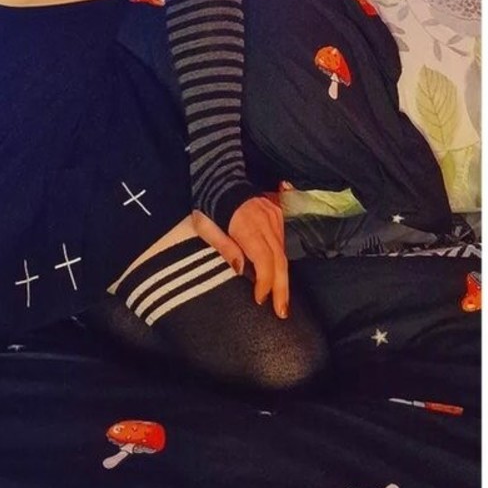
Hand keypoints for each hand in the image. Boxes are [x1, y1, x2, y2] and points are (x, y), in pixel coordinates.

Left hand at [192, 195, 288, 318]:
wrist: (220, 176)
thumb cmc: (207, 203)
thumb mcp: (204, 225)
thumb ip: (223, 246)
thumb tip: (241, 270)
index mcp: (247, 225)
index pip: (263, 259)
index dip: (265, 281)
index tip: (260, 299)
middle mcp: (265, 222)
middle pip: (279, 260)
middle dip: (281, 288)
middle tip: (281, 312)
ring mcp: (273, 217)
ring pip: (283, 253)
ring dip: (283, 278)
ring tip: (282, 300)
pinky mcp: (277, 214)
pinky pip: (282, 242)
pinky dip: (281, 262)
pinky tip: (279, 277)